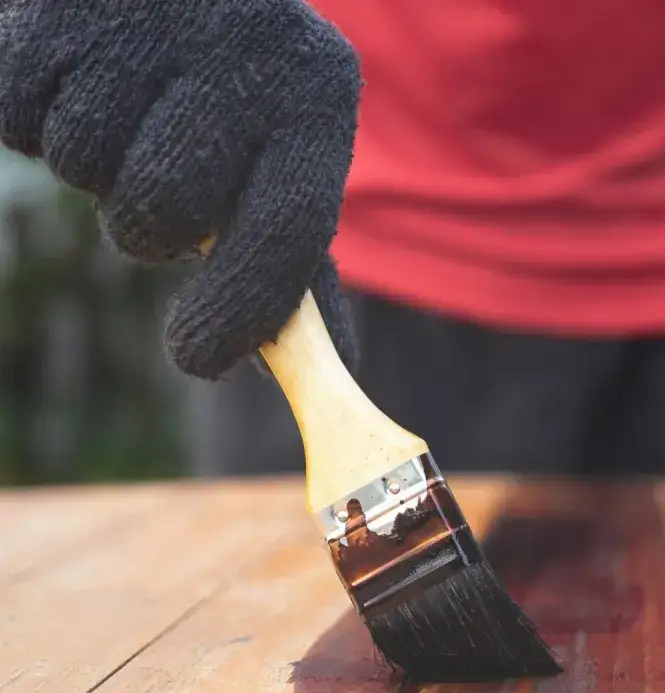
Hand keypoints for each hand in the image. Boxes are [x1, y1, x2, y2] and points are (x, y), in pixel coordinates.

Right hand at [0, 0, 362, 378]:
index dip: (241, 308)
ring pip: (85, 163)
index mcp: (319, 93)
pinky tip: (74, 79)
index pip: (288, 231)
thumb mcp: (280, 160)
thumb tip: (317, 368)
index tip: (195, 360)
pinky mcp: (61, 4)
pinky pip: (17, 116)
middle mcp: (249, 44)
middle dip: (147, 227)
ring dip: (91, 166)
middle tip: (157, 185)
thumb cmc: (227, 94)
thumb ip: (290, 264)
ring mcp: (154, 13)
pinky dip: (30, 117)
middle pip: (166, 207)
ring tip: (123, 112)